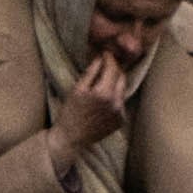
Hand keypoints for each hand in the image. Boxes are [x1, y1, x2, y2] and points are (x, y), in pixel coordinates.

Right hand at [53, 41, 137, 155]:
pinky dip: (114, 98)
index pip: (113, 68)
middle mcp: (117, 103)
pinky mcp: (121, 121)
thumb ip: (91, 72)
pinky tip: (103, 100)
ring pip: (122, 90)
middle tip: (105, 65)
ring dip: (114, 84)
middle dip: (114, 69)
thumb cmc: (70, 113)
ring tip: (102, 82)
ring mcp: (121, 113)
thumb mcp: (77, 89)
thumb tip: (101, 58)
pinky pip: (120, 103)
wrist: (71, 139)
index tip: (105, 53)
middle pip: (121, 77)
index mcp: (104, 93)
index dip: (110, 58)